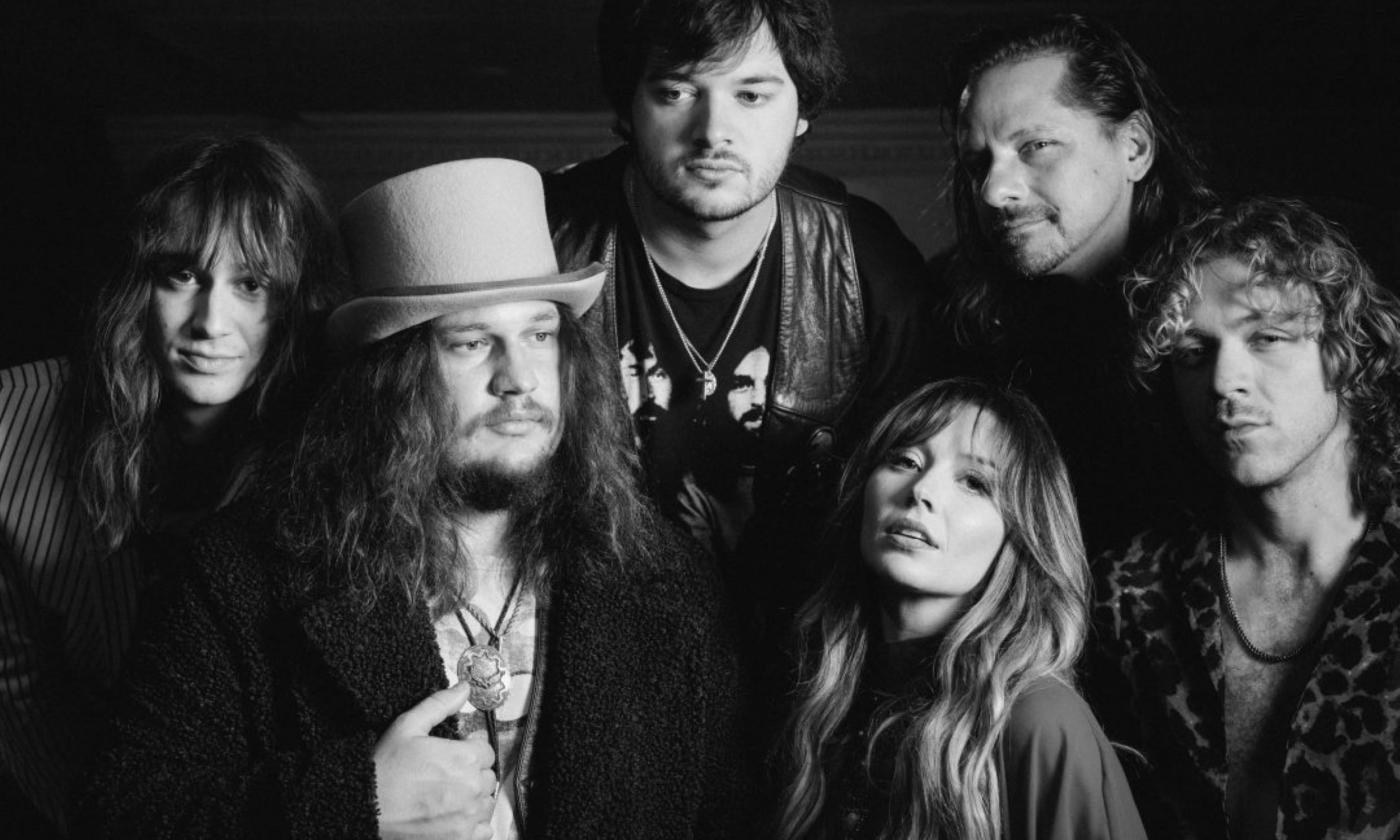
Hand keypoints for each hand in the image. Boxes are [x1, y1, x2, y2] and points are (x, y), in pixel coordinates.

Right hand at [374, 680, 495, 838]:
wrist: (362, 812)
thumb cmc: (384, 769)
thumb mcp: (406, 727)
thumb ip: (439, 705)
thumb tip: (465, 687)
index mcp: (464, 758)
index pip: (486, 751)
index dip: (468, 751)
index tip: (450, 756)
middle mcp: (472, 788)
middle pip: (487, 777)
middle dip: (470, 774)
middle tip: (444, 777)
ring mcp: (468, 817)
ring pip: (486, 802)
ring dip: (472, 799)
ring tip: (445, 797)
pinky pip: (483, 830)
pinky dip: (472, 824)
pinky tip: (451, 818)